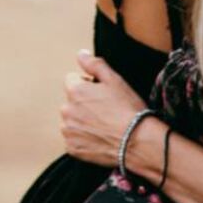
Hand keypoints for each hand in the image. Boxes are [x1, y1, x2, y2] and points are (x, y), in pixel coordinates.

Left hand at [60, 50, 150, 167]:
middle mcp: (66, 110)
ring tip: (103, 125)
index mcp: (75, 90)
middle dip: (83, 103)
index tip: (102, 94)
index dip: (88, 84)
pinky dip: (83, 138)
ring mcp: (68, 130)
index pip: (72, 79)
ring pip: (71, 119)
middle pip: (71, 100)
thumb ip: (94, 64)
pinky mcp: (72, 148)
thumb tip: (80, 54)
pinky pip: (73, 139)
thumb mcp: (114, 80)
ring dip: (81, 120)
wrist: (136, 142)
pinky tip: (99, 138)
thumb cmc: (128, 109)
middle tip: (105, 111)